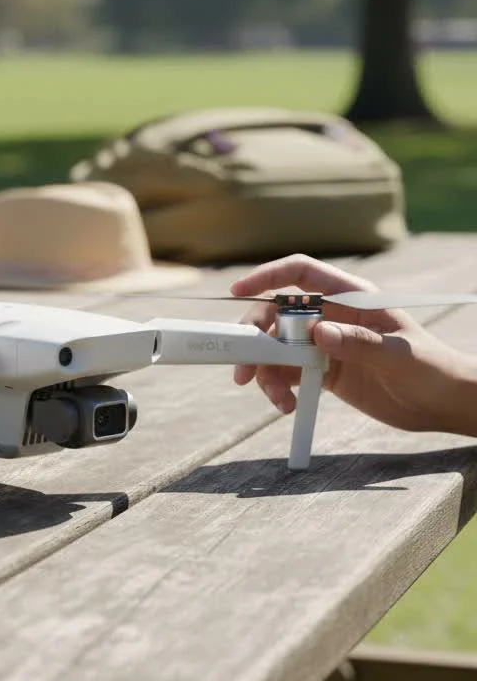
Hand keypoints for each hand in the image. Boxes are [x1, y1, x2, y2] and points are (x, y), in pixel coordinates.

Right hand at [229, 253, 476, 435]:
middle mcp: (332, 316)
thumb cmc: (432, 369)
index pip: (301, 274)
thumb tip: (317, 333)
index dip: (267, 276)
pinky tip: (287, 405)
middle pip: (277, 315)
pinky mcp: (322, 371)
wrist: (443, 404)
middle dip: (255, 338)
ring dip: (265, 370)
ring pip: (277, 348)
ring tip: (275, 398)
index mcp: (351, 298)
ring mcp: (325, 344)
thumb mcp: (399, 356)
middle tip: (244, 367)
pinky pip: (287, 373)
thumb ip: (358, 343)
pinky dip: (278, 387)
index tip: (238, 291)